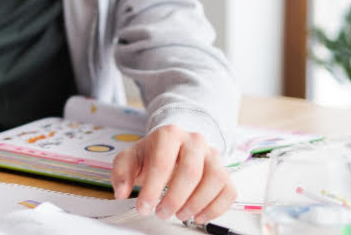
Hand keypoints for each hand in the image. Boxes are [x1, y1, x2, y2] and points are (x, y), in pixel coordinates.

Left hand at [111, 124, 235, 222]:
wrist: (171, 148)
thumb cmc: (151, 155)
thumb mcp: (130, 159)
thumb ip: (121, 172)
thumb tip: (122, 192)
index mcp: (169, 134)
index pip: (162, 162)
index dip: (152, 189)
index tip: (144, 207)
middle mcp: (195, 141)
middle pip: (191, 171)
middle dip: (175, 198)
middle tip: (162, 213)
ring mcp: (213, 155)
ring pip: (215, 179)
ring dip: (197, 203)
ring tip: (180, 214)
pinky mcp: (225, 172)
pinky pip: (229, 191)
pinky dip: (215, 208)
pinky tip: (198, 216)